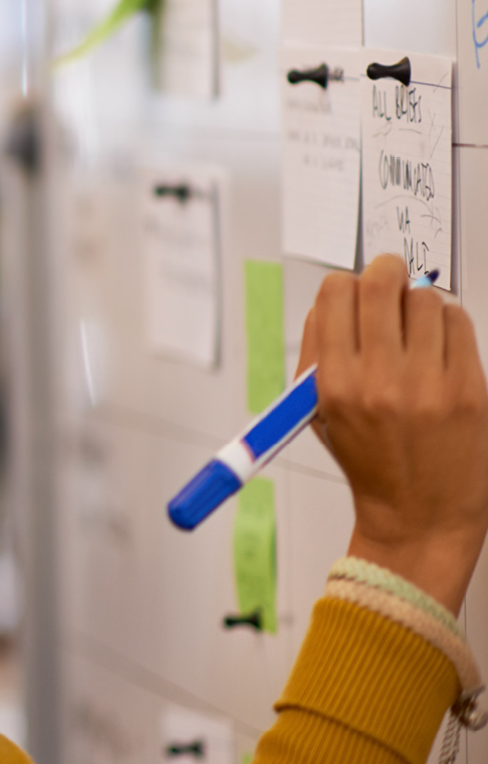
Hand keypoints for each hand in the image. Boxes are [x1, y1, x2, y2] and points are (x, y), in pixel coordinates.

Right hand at [298, 254, 487, 613]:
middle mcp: (379, 380)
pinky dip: (448, 323)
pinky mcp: (468, 390)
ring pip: (425, 299)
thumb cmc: (368, 460)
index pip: (335, 294)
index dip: (346, 284)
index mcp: (334, 383)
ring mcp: (427, 385)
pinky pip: (459, 323)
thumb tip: (333, 300)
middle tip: (390, 278)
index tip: (356, 291)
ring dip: (419, 304)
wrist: (418, 514)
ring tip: (418, 328)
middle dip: (386, 272)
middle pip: (381, 283)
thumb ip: (316, 351)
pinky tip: (440, 345)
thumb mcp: (317, 411)